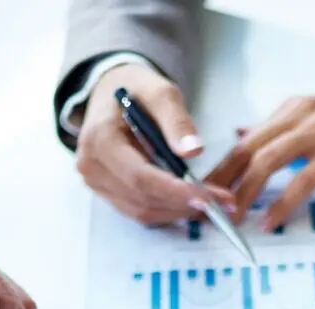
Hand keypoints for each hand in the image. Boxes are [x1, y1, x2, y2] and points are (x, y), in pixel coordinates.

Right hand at [76, 63, 233, 224]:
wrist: (113, 92)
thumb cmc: (137, 90)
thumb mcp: (160, 92)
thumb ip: (176, 121)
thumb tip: (194, 152)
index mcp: (99, 139)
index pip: (140, 176)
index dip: (175, 191)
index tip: (209, 197)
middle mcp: (91, 166)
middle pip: (142, 199)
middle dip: (184, 204)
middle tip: (223, 203)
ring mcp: (97, 183)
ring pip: (143, 211)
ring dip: (179, 212)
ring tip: (214, 204)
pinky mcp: (107, 192)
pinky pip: (140, 210)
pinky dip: (169, 210)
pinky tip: (193, 203)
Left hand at [204, 81, 314, 230]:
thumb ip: (279, 128)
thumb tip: (242, 135)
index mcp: (292, 109)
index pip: (246, 139)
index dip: (221, 166)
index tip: (203, 189)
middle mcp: (300, 116)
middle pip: (248, 149)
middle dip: (222, 180)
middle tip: (204, 206)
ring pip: (268, 162)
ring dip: (245, 192)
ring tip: (230, 216)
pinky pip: (303, 181)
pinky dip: (282, 202)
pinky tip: (269, 220)